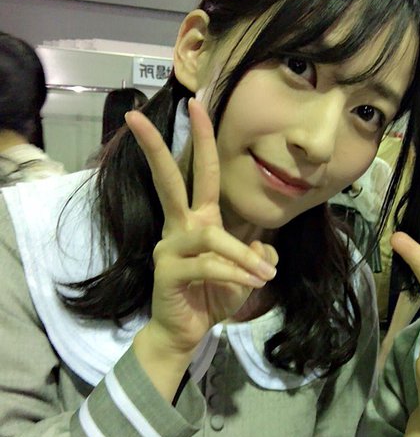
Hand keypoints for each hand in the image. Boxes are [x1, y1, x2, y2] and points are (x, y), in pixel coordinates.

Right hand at [126, 98, 278, 355]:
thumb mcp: (246, 272)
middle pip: (170, 181)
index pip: (200, 173)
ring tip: (264, 275)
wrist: (187, 332)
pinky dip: (235, 273)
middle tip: (139, 117)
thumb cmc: (213, 296)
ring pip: (210, 236)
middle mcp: (179, 227)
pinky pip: (208, 265)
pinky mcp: (168, 272)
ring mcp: (170, 248)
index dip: (201, 140)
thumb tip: (262, 248)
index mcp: (198, 220)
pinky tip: (252, 283)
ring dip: (242, 256)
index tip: (197, 104)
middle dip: (157, 148)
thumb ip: (257, 253)